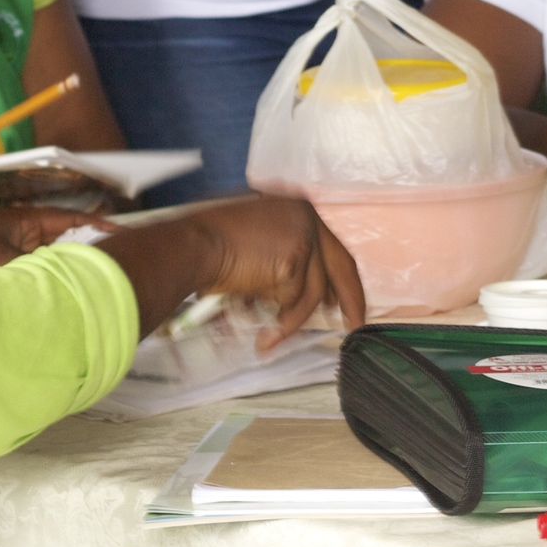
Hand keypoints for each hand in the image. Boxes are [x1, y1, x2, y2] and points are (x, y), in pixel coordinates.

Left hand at [0, 206, 115, 274]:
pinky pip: (31, 271)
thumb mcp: (4, 266)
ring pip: (47, 256)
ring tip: (98, 278)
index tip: (124, 234)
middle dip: (88, 247)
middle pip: (61, 238)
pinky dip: (48, 278)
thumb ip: (42, 268)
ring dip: (68, 265)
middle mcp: (14, 230)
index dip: (97, 225)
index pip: (68, 219)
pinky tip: (60, 294)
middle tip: (120, 261)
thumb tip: (74, 275)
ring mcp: (3, 249)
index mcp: (19, 220)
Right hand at [100, 195, 367, 344]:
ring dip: (292, 321)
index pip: (330, 247)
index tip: (341, 301)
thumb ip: (279, 261)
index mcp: (295, 209)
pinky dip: (281, 320)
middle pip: (341, 264)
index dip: (338, 278)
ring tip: (271, 337)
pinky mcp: (295, 258)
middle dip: (351, 299)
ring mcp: (302, 235)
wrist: (193, 245)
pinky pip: (296, 300)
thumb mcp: (254, 243)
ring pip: (313, 291)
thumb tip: (293, 297)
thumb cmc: (208, 246)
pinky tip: (263, 326)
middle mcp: (305, 216)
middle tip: (354, 325)